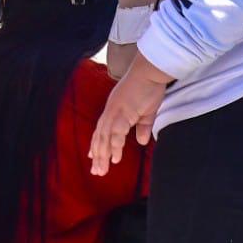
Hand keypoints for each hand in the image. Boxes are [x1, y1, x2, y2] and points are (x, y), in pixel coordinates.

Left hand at [89, 53, 170, 175]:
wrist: (150, 70)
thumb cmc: (149, 86)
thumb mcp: (147, 111)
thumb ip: (143, 127)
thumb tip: (142, 142)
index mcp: (113, 110)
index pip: (102, 130)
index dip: (97, 144)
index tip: (92, 157)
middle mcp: (110, 111)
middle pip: (100, 136)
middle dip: (98, 155)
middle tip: (96, 172)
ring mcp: (115, 111)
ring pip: (105, 137)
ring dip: (103, 154)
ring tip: (102, 170)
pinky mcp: (123, 111)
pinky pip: (117, 131)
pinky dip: (115, 145)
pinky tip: (115, 158)